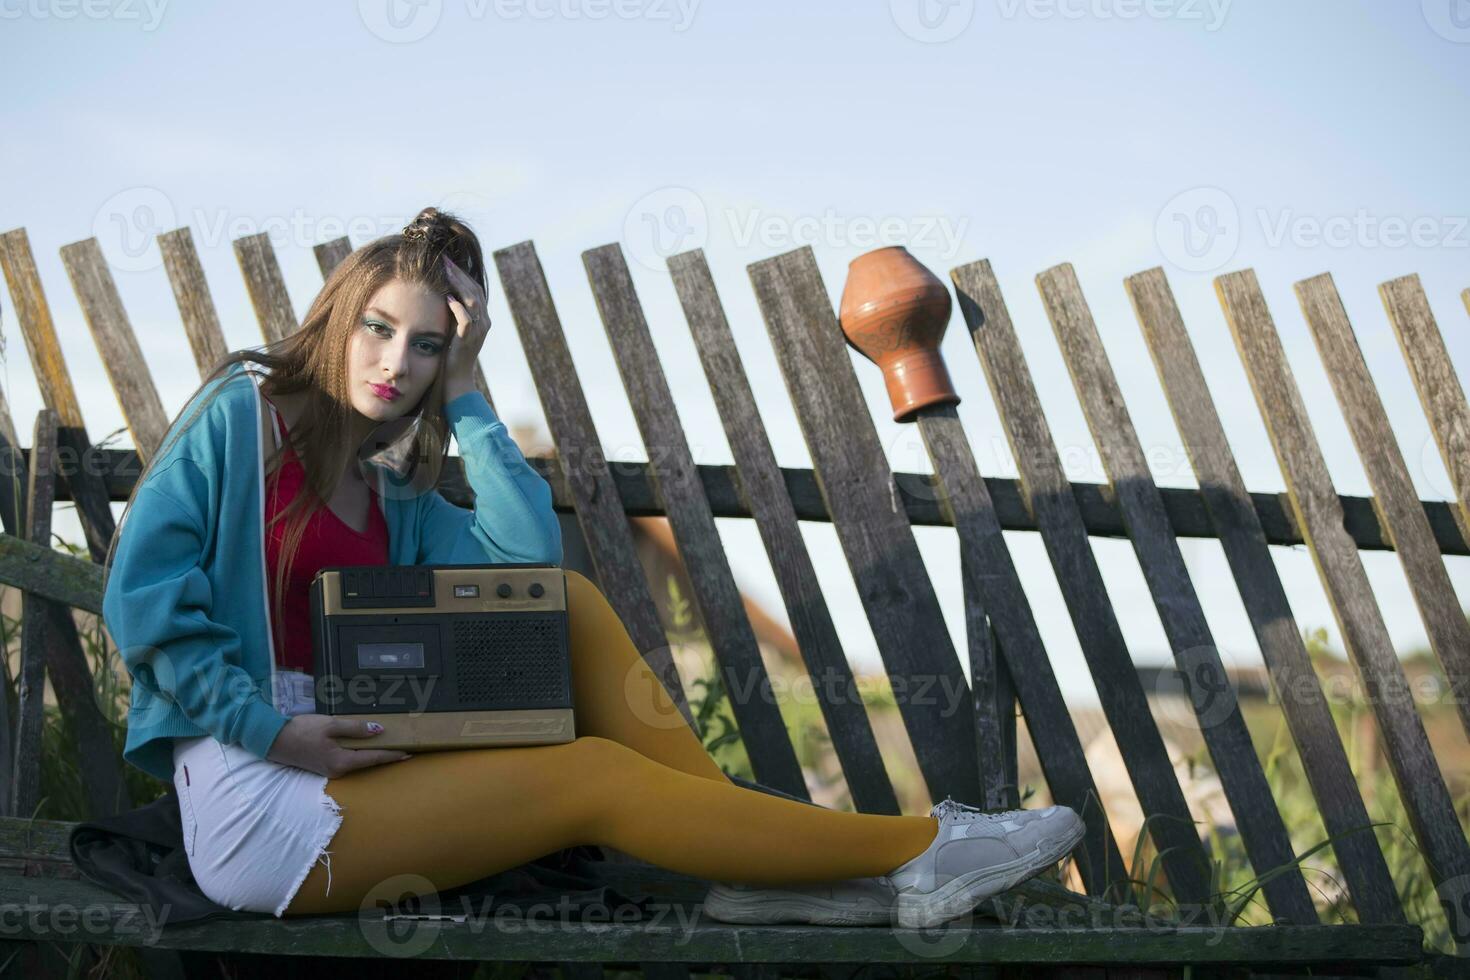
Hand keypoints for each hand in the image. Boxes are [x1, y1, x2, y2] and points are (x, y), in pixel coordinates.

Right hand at [265, 714, 411, 777]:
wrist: (275, 741)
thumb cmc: (302, 731)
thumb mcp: (331, 725)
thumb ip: (356, 729)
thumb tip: (379, 730)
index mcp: (342, 762)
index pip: (374, 758)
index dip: (393, 754)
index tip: (410, 753)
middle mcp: (339, 771)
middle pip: (368, 762)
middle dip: (387, 755)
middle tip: (406, 747)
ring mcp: (332, 770)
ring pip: (359, 761)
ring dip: (374, 754)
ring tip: (392, 744)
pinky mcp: (326, 766)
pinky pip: (349, 760)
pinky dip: (361, 753)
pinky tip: (368, 745)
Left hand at [442, 255, 489, 397]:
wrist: (456, 379)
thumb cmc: (451, 353)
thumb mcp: (453, 328)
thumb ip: (452, 312)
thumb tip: (442, 292)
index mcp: (482, 317)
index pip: (474, 289)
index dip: (462, 273)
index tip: (446, 261)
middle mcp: (484, 322)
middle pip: (474, 290)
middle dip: (459, 274)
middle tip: (444, 259)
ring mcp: (478, 332)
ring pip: (473, 302)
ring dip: (458, 285)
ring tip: (446, 272)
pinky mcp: (469, 341)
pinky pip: (466, 320)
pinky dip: (458, 308)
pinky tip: (448, 298)